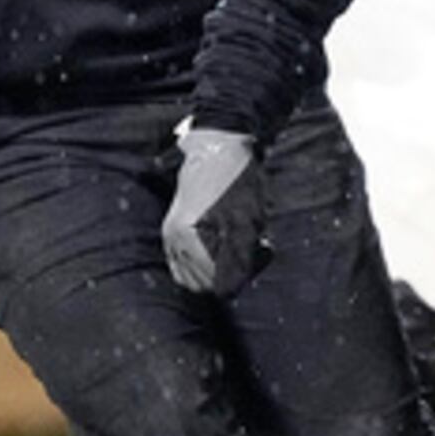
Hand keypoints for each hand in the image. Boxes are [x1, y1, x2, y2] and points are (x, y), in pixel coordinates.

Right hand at [161, 125, 265, 295]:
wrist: (220, 145)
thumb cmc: (235, 179)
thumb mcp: (246, 220)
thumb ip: (239, 258)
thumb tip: (231, 289)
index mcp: (187, 239)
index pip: (216, 282)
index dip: (244, 273)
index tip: (263, 250)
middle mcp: (173, 241)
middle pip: (204, 283)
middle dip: (234, 272)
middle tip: (259, 247)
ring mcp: (171, 236)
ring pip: (195, 276)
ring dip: (222, 268)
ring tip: (246, 243)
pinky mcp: (176, 231)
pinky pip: (189, 263)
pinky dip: (210, 260)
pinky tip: (230, 241)